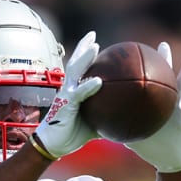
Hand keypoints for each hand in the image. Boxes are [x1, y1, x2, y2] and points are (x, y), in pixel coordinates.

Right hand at [32, 31, 103, 158]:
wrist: (53, 145)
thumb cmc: (72, 135)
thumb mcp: (95, 125)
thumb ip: (107, 117)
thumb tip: (127, 118)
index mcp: (73, 91)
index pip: (80, 68)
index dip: (86, 54)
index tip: (96, 43)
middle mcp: (68, 88)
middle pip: (75, 62)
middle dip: (83, 47)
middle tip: (93, 35)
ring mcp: (66, 95)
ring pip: (74, 71)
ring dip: (84, 57)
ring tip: (95, 46)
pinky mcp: (65, 105)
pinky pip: (79, 93)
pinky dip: (88, 86)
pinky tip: (99, 81)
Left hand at [127, 42, 180, 172]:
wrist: (168, 160)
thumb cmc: (149, 145)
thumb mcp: (131, 135)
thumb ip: (117, 127)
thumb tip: (95, 124)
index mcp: (153, 103)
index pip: (146, 82)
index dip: (141, 69)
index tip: (134, 53)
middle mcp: (166, 102)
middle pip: (164, 78)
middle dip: (164, 61)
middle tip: (162, 44)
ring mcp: (178, 109)